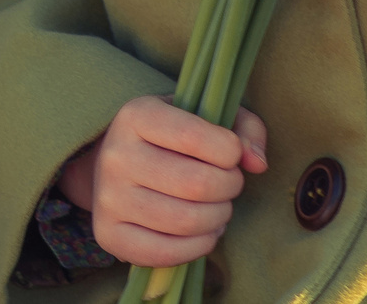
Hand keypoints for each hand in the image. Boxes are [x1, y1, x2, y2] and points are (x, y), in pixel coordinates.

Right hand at [64, 97, 266, 265]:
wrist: (112, 164)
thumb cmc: (169, 138)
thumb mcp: (203, 114)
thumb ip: (242, 127)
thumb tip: (258, 163)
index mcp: (137, 115)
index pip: (196, 137)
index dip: (231, 151)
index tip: (230, 154)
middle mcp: (116, 155)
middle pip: (198, 184)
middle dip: (229, 187)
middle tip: (228, 183)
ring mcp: (108, 198)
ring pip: (187, 221)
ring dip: (219, 218)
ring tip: (217, 207)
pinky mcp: (109, 235)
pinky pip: (167, 253)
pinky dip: (199, 246)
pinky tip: (202, 231)